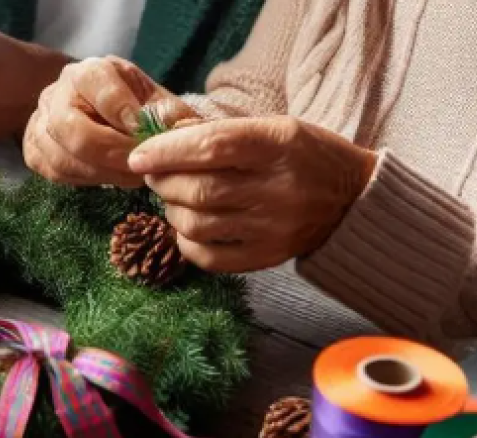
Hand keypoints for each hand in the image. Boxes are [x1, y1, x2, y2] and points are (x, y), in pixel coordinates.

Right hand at [24, 56, 197, 187]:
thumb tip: (182, 130)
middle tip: (144, 168)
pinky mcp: (35, 153)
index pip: (101, 91)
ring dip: (104, 174)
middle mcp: (56, 94)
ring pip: (65, 158)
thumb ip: (167, 113)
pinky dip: (89, 182)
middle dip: (114, 155)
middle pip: (75, 132)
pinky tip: (113, 179)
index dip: (126, 117)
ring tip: (135, 177)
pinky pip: (58, 174)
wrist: (95, 113)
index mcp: (87, 72)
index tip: (149, 137)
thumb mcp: (152, 100)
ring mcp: (40, 124)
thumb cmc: (131, 106)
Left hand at [129, 117, 378, 270]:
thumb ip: (220, 133)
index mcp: (279, 144)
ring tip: (174, 198)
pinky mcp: (267, 257)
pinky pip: (208, 257)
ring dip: (171, 210)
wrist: (351, 199)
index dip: (167, 152)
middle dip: (163, 182)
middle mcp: (277, 188)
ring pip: (196, 224)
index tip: (138, 156)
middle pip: (199, 189)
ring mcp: (272, 227)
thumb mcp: (273, 128)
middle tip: (154, 175)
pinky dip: (186, 242)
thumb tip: (161, 138)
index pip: (211, 146)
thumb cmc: (302, 156)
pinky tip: (188, 227)